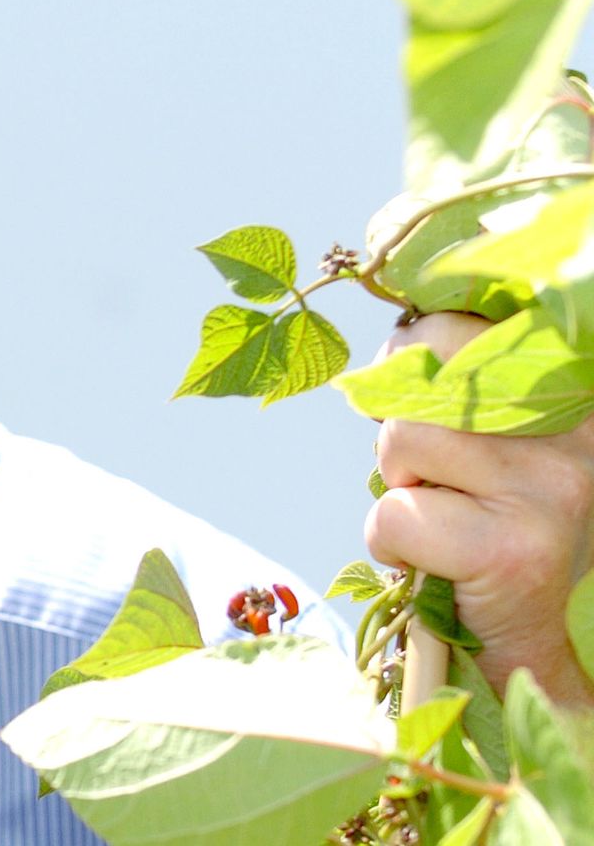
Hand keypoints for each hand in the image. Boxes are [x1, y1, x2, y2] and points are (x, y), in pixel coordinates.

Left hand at [368, 312, 593, 706]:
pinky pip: (395, 515)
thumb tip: (391, 347)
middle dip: (396, 420)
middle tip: (426, 473)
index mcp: (571, 394)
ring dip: (398, 489)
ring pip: (401, 442)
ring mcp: (550, 487)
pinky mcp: (511, 548)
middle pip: (422, 368)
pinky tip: (441, 564)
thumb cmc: (494, 531)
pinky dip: (393, 544)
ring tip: (444, 522)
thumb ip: (457, 391)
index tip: (416, 398)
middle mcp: (576, 431)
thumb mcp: (487, 444)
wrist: (540, 644)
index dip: (411, 353)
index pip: (460, 323)